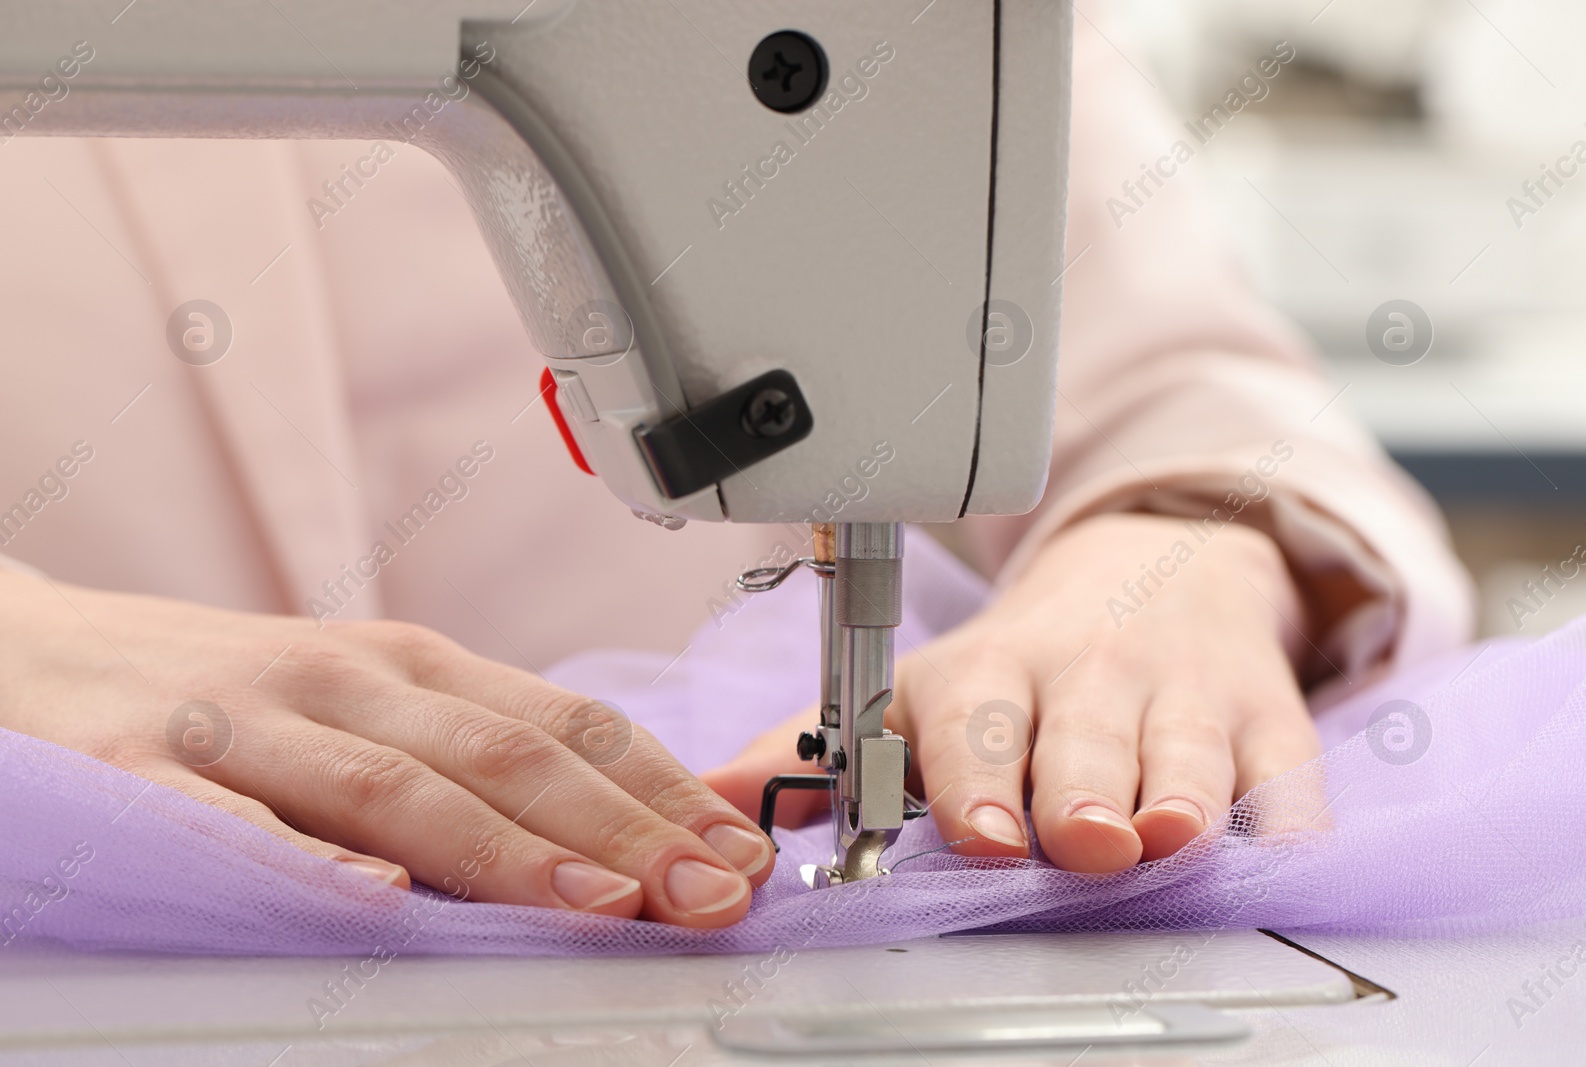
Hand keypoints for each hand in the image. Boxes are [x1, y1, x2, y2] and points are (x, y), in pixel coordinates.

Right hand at [0, 571, 772, 926]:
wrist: (35, 649)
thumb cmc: (230, 695)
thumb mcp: (364, 705)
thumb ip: (470, 757)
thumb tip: (606, 831)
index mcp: (410, 666)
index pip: (565, 723)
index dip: (661, 789)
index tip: (740, 848)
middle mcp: (348, 680)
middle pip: (510, 754)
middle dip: (627, 829)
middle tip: (715, 892)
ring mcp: (251, 721)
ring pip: (403, 784)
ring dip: (512, 848)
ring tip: (602, 902)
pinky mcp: (147, 770)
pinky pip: (236, 821)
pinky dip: (311, 858)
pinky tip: (377, 896)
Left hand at [703, 513, 1321, 872]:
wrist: (1151, 571)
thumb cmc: (1021, 664)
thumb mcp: (919, 689)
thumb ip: (817, 753)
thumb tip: (712, 799)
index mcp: (989, 674)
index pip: (973, 722)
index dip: (973, 778)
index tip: (974, 832)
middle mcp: (1085, 676)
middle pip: (1079, 737)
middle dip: (1076, 789)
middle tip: (1079, 838)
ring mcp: (1181, 692)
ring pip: (1180, 746)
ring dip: (1175, 789)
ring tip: (1169, 830)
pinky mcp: (1266, 713)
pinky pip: (1281, 764)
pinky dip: (1284, 806)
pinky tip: (1280, 837)